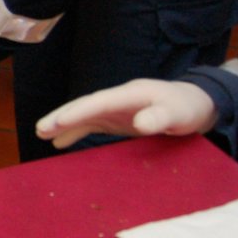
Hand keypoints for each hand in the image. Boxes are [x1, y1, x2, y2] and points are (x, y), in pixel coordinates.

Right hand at [34, 78, 218, 149]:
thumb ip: (160, 117)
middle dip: (62, 116)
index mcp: (130, 94)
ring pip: (85, 115)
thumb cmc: (188, 108)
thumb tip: (139, 124)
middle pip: (85, 106)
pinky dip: (76, 132)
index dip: (77, 112)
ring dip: (64, 124)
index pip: (98, 102)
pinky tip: (61, 143)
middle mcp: (118, 100)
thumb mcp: (179, 113)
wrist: (197, 105)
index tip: (58, 122)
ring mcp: (117, 109)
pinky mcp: (118, 120)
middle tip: (40, 130)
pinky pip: (92, 125)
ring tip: (41, 135)